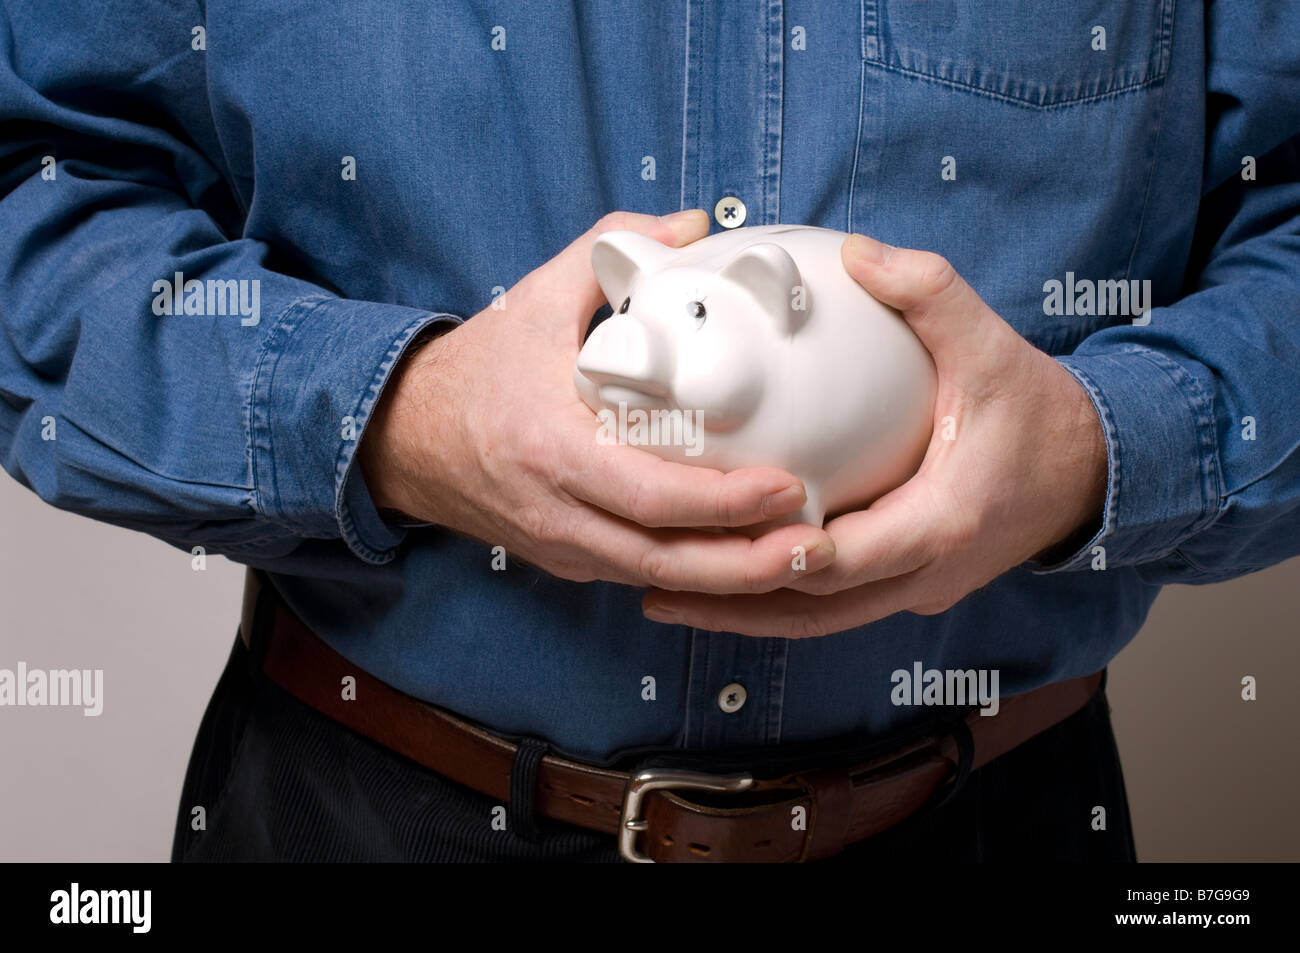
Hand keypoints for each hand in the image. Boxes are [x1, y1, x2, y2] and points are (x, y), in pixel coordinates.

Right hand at [358, 211, 834, 590]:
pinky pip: (642, 578)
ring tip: (803, 559)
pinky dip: (698, 576)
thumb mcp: (533, 298)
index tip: (789, 484)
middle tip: (819, 546)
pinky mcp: (569, 561)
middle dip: (749, 564)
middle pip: (666, 563)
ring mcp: (562, 547)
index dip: (723, 501)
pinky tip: (749, 559)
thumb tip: (693, 222)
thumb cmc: (476, 370)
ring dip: (734, 580)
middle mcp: (558, 513)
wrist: (404, 439)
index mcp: (550, 449)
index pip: (648, 496)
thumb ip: (609, 250)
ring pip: (659, 583)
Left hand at [641, 234, 1106, 634]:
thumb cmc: (1037, 412)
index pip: (853, 557)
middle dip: (734, 604)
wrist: (1089, 471)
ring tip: (662, 601)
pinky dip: (775, 604)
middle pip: (815, 610)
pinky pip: (831, 608)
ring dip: (743, 617)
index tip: (726, 541)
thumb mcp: (991, 345)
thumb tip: (855, 252)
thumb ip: (928, 294)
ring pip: (815, 623)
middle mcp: (924, 573)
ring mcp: (913, 589)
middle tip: (653, 589)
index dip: (787, 556)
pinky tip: (718, 586)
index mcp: (942, 523)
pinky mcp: (904, 587)